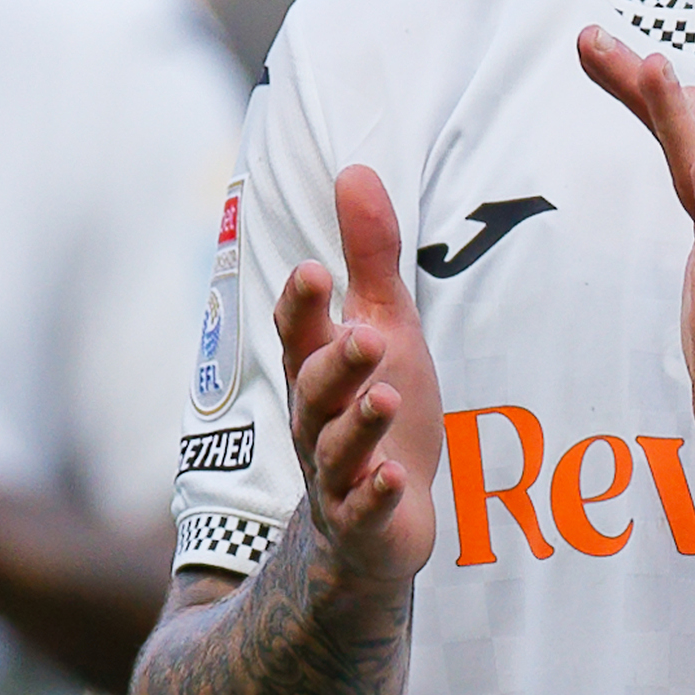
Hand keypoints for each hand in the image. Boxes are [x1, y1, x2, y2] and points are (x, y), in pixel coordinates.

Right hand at [275, 168, 444, 589]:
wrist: (376, 525)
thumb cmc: (380, 408)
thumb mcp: (384, 326)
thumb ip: (370, 257)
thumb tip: (355, 168)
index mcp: (318, 368)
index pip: (299, 332)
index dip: (302, 306)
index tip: (313, 270)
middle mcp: (317, 419)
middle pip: (314, 388)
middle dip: (336, 362)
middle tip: (366, 336)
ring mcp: (337, 474)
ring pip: (336, 449)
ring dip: (358, 424)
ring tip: (383, 397)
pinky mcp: (363, 522)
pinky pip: (362, 511)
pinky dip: (376, 495)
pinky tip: (394, 478)